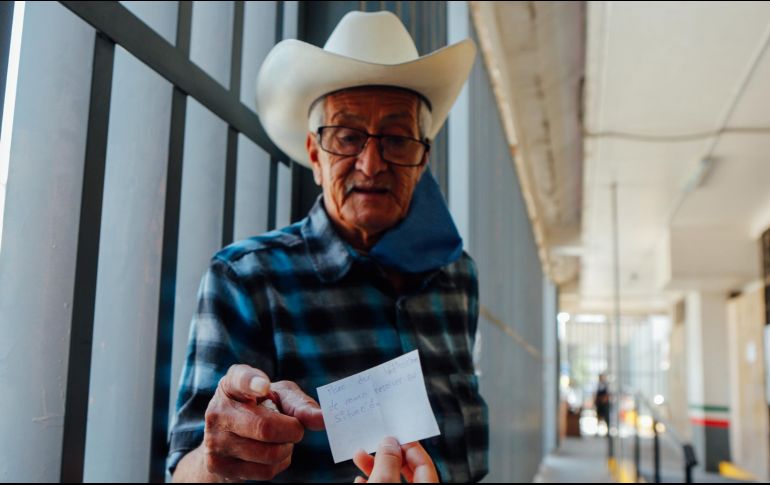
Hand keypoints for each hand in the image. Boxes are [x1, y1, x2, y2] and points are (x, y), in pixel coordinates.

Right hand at [201, 364, 324, 481]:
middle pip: (265, 427)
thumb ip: (300, 404)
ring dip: (287, 448)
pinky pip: (264, 471)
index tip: (264, 386)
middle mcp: (218, 410)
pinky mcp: (218, 465)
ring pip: (269, 453)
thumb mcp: (280, 397)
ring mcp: (214, 440)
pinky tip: (271, 453)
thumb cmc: (261, 408)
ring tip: (281, 439)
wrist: (229, 438)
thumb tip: (323, 419)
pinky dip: (279, 463)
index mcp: (232, 385)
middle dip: (292, 430)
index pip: (240, 380)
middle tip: (296, 428)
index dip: (253, 383)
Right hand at [353, 437, 438, 482]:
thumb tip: (390, 442)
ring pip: (391, 480)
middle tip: (376, 443)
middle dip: (387, 455)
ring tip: (359, 457)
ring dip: (374, 467)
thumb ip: (388, 460)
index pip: (424, 463)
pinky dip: (372, 482)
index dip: (409, 446)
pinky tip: (359, 480)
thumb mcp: (383, 482)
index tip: (393, 435)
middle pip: (407, 471)